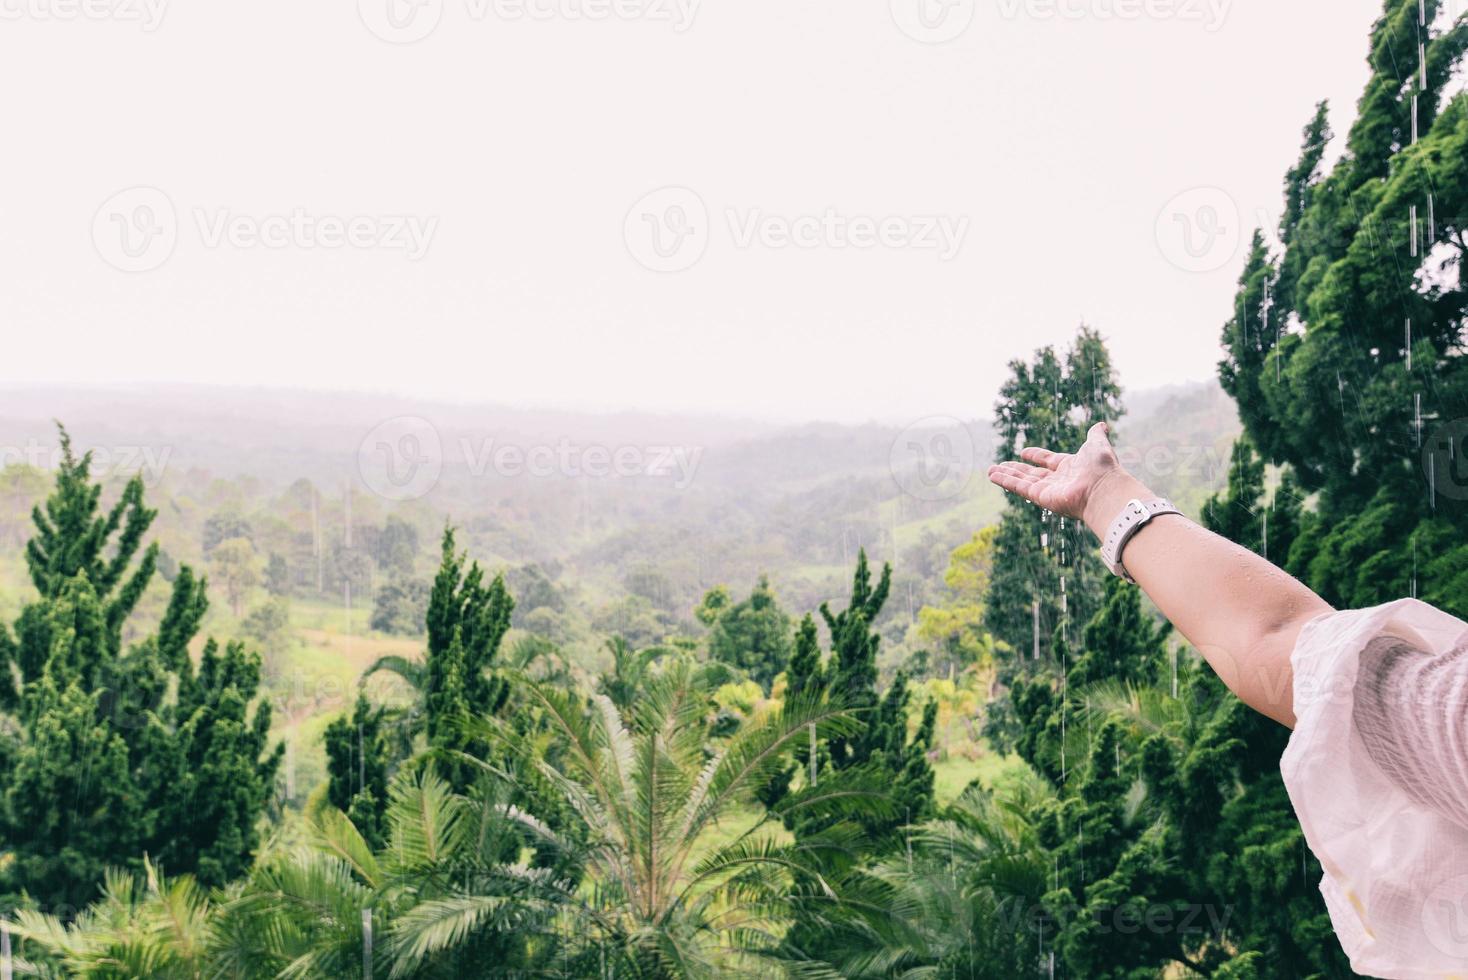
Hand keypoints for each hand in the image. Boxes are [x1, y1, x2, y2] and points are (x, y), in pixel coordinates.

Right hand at [986, 421, 1142, 531]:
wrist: (1103, 488)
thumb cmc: (1102, 467)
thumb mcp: (1097, 445)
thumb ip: (1096, 435)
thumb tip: (1101, 425)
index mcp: (1071, 467)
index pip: (1049, 461)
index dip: (1037, 456)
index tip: (1024, 452)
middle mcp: (1059, 480)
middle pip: (1032, 474)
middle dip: (1016, 469)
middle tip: (1000, 465)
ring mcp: (1049, 490)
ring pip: (1022, 481)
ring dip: (1006, 476)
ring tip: (990, 471)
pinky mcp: (1041, 497)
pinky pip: (1020, 487)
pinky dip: (1006, 481)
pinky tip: (993, 475)